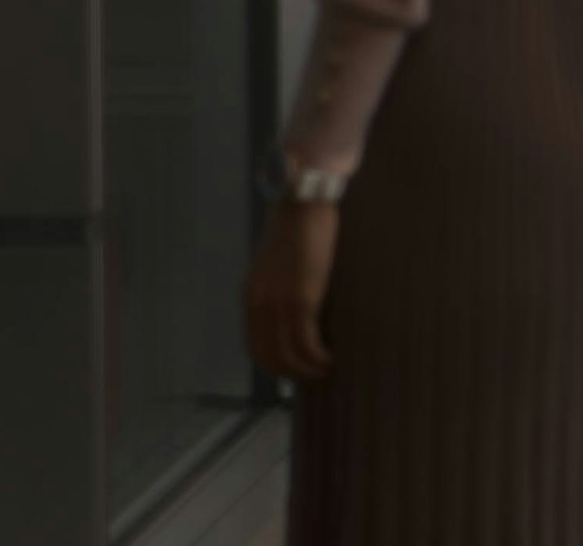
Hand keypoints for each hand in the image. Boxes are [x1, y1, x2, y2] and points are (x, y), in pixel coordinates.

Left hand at [244, 199, 338, 382]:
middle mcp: (258, 306)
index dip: (274, 364)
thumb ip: (278, 286)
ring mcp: (278, 305)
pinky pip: (306, 342)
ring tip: (326, 370)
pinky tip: (331, 358)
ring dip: (307, 370)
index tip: (294, 370)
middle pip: (269, 356)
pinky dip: (318, 357)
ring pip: (288, 355)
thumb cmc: (297, 228)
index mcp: (251, 297)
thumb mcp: (278, 263)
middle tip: (313, 377)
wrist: (303, 205)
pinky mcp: (301, 300)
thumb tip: (293, 308)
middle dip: (291, 373)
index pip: (255, 346)